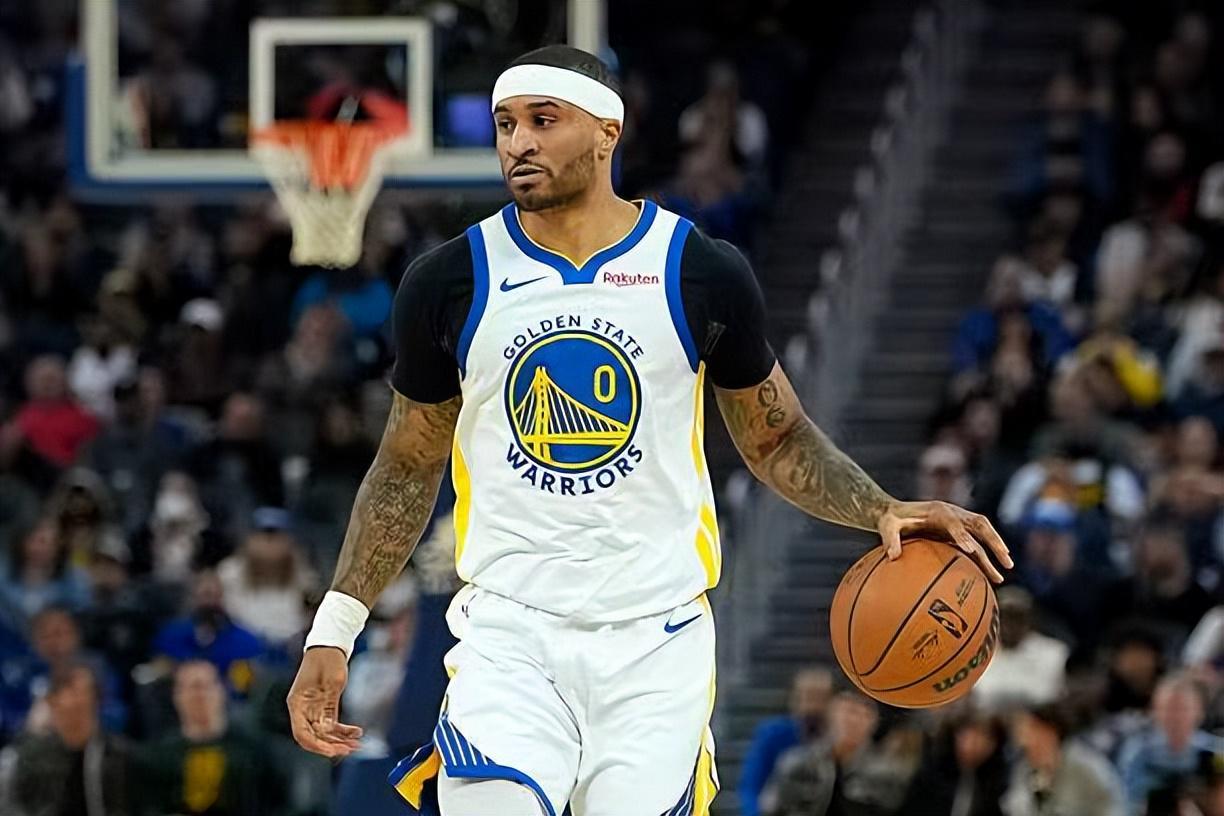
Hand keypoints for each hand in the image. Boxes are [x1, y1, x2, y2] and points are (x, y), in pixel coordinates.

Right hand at [287, 646, 362, 757]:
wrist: (330, 646)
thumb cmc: (327, 660)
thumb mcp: (332, 682)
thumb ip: (329, 706)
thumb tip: (329, 730)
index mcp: (297, 704)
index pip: (302, 733)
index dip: (316, 745)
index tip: (332, 751)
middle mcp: (303, 710)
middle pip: (313, 736)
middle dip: (331, 746)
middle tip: (349, 750)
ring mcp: (313, 709)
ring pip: (324, 733)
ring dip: (339, 740)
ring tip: (356, 745)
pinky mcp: (324, 707)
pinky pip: (331, 724)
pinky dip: (342, 731)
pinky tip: (356, 732)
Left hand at [877, 500, 1012, 582]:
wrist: (894, 511)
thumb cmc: (889, 519)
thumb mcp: (885, 527)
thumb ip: (890, 539)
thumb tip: (892, 557)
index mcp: (937, 511)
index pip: (953, 523)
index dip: (962, 536)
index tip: (971, 551)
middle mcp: (953, 513)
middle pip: (979, 525)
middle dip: (994, 541)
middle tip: (1006, 560)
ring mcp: (958, 521)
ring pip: (983, 533)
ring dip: (997, 548)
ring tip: (1007, 569)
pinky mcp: (958, 530)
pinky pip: (975, 542)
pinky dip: (986, 555)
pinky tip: (992, 573)